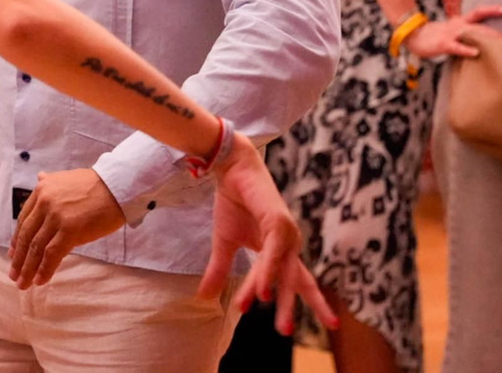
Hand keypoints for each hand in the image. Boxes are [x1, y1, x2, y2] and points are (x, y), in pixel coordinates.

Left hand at [7, 168, 126, 287]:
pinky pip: (52, 254)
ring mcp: (56, 216)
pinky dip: (44, 269)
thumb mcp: (66, 179)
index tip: (13, 255)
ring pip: (36, 247)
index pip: (24, 220)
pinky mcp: (70, 230)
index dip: (16, 240)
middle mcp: (45, 202)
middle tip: (13, 275)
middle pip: (26, 235)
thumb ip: (50, 183)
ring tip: (23, 284)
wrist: (118, 186)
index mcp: (42, 189)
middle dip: (19, 258)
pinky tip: (39, 281)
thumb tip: (39, 177)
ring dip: (28, 269)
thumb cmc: (97, 185)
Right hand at [199, 134, 337, 334]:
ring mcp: (287, 233)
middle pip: (298, 281)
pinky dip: (270, 274)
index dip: (289, 302)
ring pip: (285, 273)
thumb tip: (203, 298)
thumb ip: (218, 269)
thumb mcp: (223, 243)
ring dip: (279, 298)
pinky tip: (262, 293)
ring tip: (276, 323)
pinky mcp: (279, 222)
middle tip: (287, 332)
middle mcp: (289, 243)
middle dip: (295, 307)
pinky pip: (275, 254)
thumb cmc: (232, 201)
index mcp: (280, 249)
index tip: (275, 325)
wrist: (230, 168)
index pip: (291, 281)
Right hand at [402, 5, 501, 59]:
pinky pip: (457, 46)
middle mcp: (457, 25)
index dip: (492, 10)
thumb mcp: (450, 32)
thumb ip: (464, 34)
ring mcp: (451, 34)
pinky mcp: (443, 44)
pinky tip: (476, 53)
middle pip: (480, 25)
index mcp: (459, 22)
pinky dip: (467, 49)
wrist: (412, 35)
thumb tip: (479, 41)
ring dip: (487, 39)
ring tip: (501, 45)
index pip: (478, 12)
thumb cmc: (433, 36)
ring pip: (472, 34)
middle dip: (497, 32)